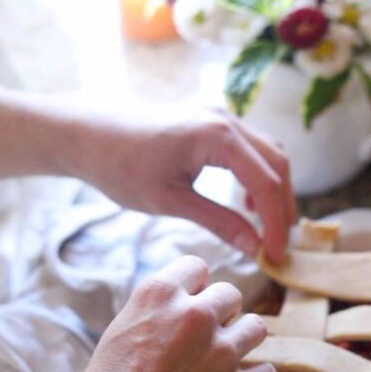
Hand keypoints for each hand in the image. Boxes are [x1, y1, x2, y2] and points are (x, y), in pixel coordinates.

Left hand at [61, 105, 296, 262]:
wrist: (87, 135)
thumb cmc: (120, 167)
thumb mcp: (171, 202)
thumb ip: (220, 223)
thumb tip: (255, 248)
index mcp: (217, 136)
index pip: (266, 183)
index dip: (276, 223)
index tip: (276, 256)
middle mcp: (225, 119)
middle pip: (277, 164)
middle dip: (282, 207)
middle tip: (277, 245)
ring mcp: (219, 115)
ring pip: (268, 153)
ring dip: (273, 190)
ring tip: (266, 228)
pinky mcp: (211, 120)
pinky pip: (251, 148)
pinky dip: (258, 175)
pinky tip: (246, 202)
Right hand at [68, 256, 274, 371]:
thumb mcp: (121, 331)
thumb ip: (157, 312)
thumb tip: (181, 306)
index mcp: (160, 294)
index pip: (197, 267)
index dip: (194, 289)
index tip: (189, 307)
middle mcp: (196, 315)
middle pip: (231, 295)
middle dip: (220, 315)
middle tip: (204, 342)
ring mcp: (222, 351)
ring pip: (256, 327)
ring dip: (241, 343)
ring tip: (223, 364)